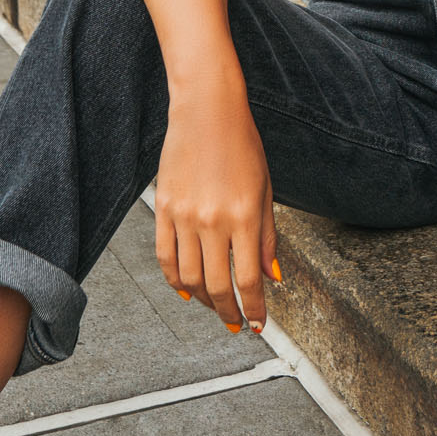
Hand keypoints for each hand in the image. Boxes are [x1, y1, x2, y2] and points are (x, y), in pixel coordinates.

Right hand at [153, 86, 278, 333]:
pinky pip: (165, 257)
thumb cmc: (242, 145)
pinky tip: (186, 290)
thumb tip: (273, 277)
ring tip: (214, 305)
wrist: (206, 111)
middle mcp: (213, 221)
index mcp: (245, 216)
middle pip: (216, 286)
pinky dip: (175, 281)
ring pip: (189, 278)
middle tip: (235, 323)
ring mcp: (184, 217)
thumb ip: (268, 237)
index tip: (257, 324)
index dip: (253, 309)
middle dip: (228, 312)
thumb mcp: (266, 190)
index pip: (249, 279)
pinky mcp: (163, 209)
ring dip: (202, 300)